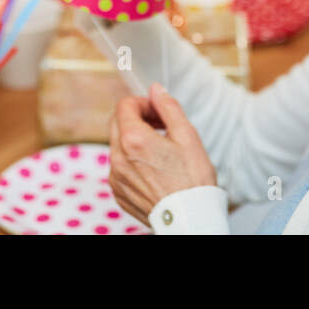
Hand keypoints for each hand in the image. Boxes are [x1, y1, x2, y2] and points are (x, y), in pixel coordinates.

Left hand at [109, 83, 218, 224]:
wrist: (191, 219)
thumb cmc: (193, 180)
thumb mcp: (187, 136)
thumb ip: (168, 107)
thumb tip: (155, 89)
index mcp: (133, 140)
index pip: (124, 105)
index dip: (143, 103)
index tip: (158, 112)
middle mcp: (118, 158)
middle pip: (117, 123)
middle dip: (137, 119)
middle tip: (161, 128)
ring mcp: (116, 177)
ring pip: (118, 145)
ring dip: (134, 140)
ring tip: (160, 151)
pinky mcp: (118, 192)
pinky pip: (119, 166)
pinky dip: (132, 161)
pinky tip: (154, 169)